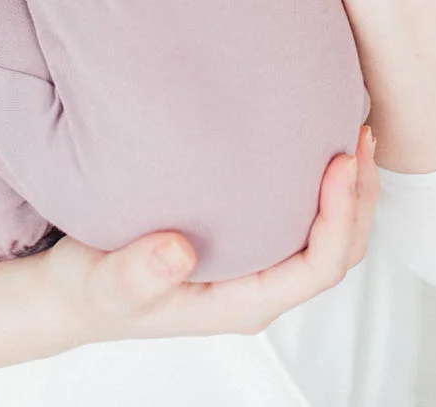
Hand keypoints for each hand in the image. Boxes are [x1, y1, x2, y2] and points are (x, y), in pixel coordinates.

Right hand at [38, 126, 379, 343]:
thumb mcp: (105, 283)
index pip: (317, 268)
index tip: (337, 164)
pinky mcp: (249, 243)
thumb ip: (138, 273)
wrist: (76, 291)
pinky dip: (320, 183)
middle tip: (359, 134)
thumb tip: (176, 251)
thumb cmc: (93, 291)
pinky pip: (302, 218)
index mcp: (243, 304)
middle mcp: (261, 287)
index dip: (339, 217)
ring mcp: (258, 267)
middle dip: (359, 195)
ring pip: (328, 234)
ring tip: (351, 130)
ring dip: (348, 187)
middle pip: (339, 250)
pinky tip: (311, 141)